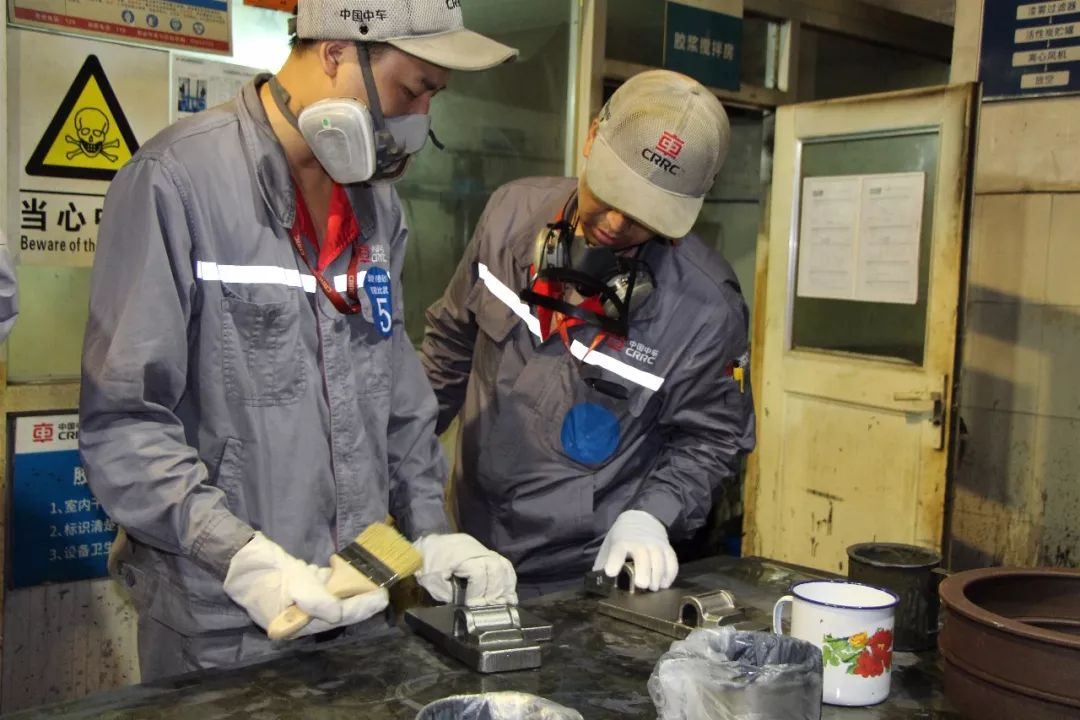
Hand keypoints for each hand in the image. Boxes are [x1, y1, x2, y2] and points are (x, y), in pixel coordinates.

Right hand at [223, 532, 388, 637]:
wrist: (242, 559)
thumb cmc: (267, 574)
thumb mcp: (293, 586)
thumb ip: (316, 602)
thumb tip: (338, 614)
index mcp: (296, 625)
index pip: (337, 618)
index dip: (361, 608)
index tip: (381, 598)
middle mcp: (300, 618)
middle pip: (338, 612)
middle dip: (362, 604)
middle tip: (384, 593)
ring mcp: (301, 603)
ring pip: (334, 600)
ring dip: (354, 594)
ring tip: (376, 586)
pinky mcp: (300, 588)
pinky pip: (325, 588)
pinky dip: (341, 583)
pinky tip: (357, 576)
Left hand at [413, 533, 517, 606]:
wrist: (423, 547)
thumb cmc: (426, 566)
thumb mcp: (434, 584)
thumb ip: (453, 595)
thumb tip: (471, 608)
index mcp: (459, 555)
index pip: (478, 572)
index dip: (479, 591)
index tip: (474, 605)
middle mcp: (475, 549)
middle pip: (495, 567)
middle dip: (495, 590)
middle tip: (492, 606)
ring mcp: (481, 548)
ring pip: (502, 564)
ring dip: (506, 584)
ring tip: (505, 601)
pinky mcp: (484, 551)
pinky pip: (502, 562)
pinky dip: (507, 577)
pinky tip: (507, 590)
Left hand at [592, 510, 678, 591]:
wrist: (641, 519)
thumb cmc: (623, 538)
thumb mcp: (610, 546)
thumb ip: (604, 563)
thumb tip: (597, 583)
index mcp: (622, 541)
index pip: (617, 550)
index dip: (614, 561)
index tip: (610, 572)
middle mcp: (640, 542)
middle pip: (643, 555)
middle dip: (643, 571)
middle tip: (641, 585)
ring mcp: (655, 544)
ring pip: (660, 559)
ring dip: (658, 575)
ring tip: (654, 588)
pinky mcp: (667, 547)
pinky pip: (672, 561)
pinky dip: (670, 574)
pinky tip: (664, 584)